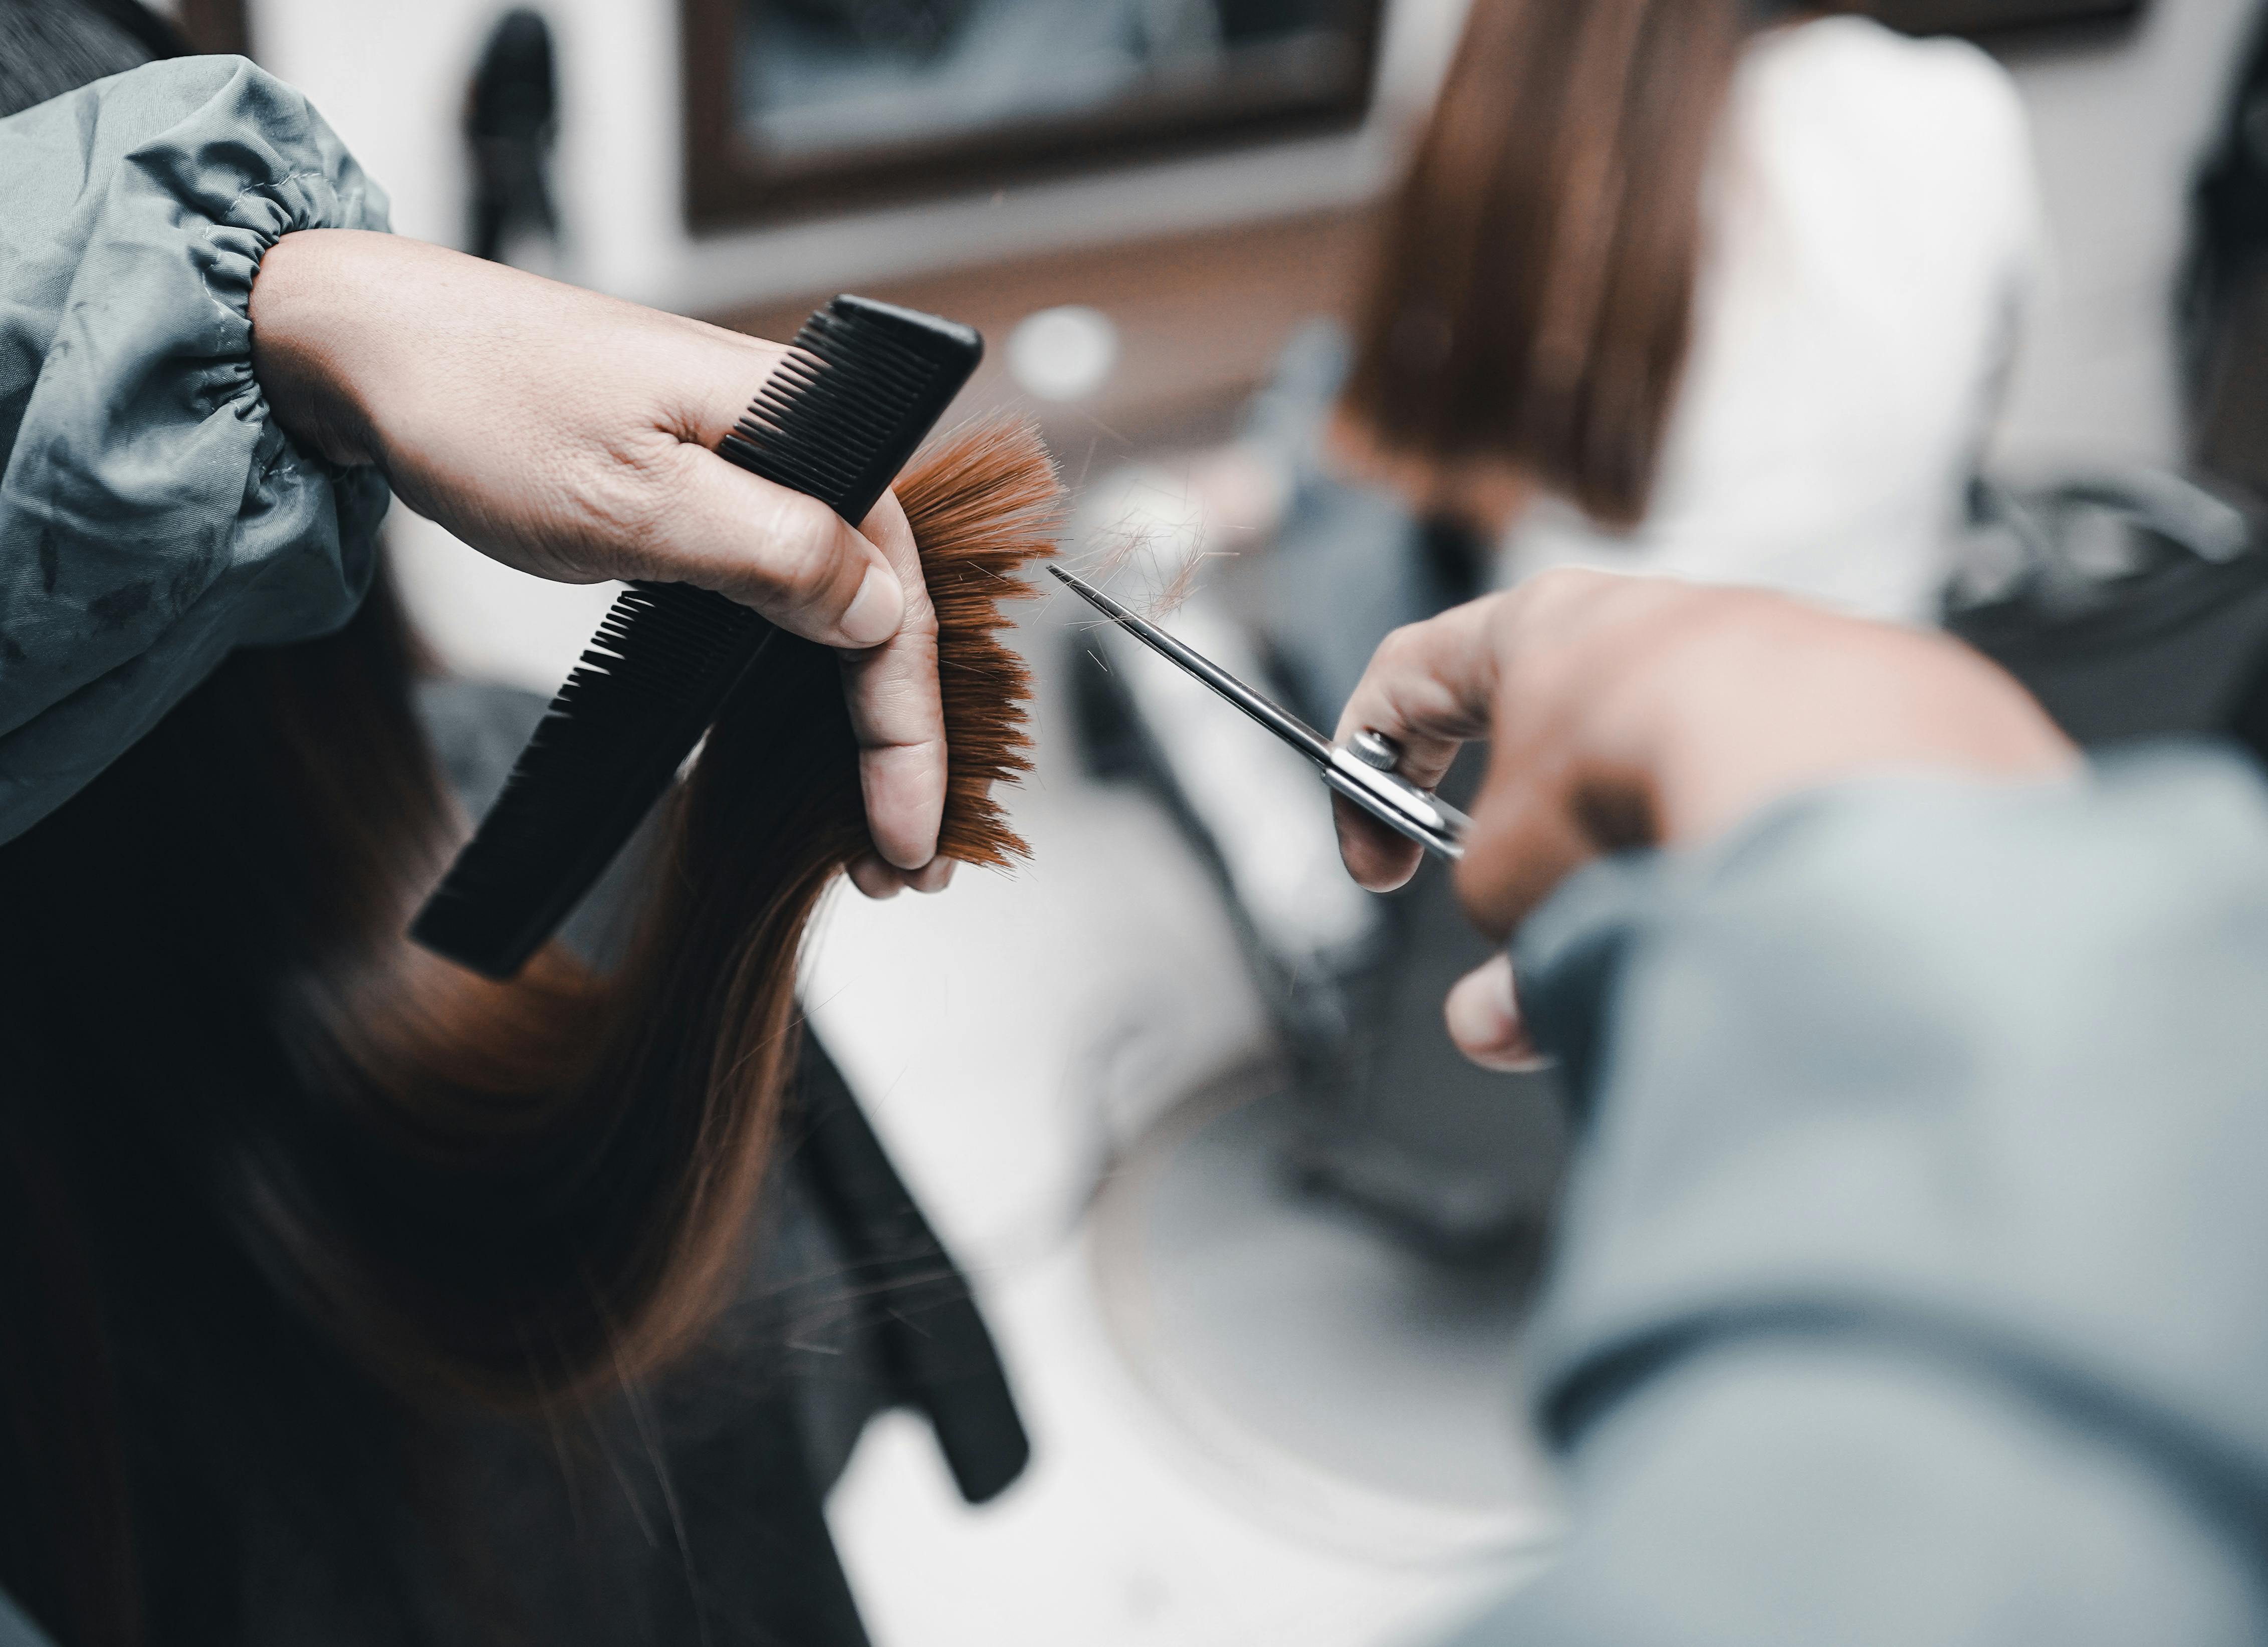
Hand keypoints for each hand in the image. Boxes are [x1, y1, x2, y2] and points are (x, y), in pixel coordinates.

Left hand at [249, 230, 949, 893]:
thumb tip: (881, 613)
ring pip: (845, 613)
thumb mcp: (631, 500)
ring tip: (867, 825)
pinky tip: (811, 739)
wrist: (376, 344)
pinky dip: (806, 678)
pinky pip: (790, 596)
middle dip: (902, 747)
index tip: (909, 834)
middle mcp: (804, 441)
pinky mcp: (715, 495)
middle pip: (890, 612)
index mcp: (809, 423)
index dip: (912, 732)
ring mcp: (760, 469)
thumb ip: (773, 553)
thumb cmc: (484, 403)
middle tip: (899, 864)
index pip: (899, 600)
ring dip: (862, 723)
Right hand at [1331, 570, 2078, 1065]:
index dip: (1367, 776)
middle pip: (1561, 731)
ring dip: (1649, 858)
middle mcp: (1654, 617)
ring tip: (1658, 944)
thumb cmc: (1629, 787)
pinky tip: (1757, 921)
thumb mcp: (1513, 887)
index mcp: (1540, 626)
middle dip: (1536, 845)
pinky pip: (1783, 790)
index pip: (1413, 672)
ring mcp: (1767, 650)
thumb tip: (1498, 1024)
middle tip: (1533, 921)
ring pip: (1679, 766)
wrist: (1818, 761)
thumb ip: (1494, 950)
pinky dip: (1753, 859)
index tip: (1379, 866)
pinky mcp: (1864, 703)